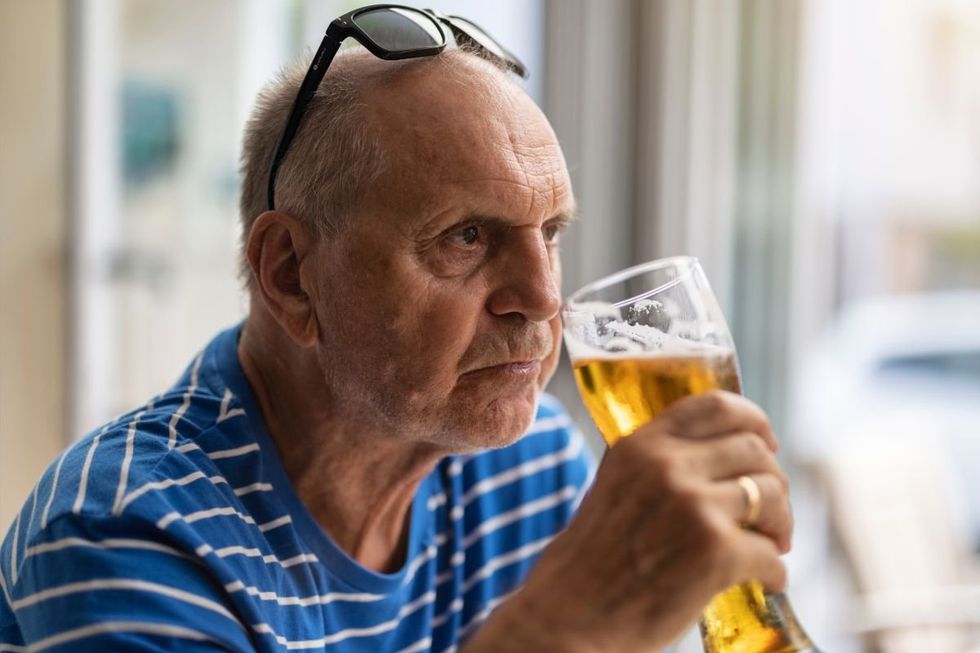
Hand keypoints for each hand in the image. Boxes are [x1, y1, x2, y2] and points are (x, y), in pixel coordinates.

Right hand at [466, 390, 791, 652]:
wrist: (570, 618)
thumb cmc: (590, 563)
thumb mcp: (613, 489)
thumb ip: (656, 467)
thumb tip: (718, 463)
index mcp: (640, 445)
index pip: (717, 405)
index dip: (755, 421)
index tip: (766, 444)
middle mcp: (667, 465)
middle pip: (754, 449)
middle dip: (773, 481)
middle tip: (770, 513)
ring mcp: (694, 505)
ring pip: (772, 494)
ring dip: (780, 524)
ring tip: (771, 545)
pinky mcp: (715, 551)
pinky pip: (770, 553)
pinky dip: (775, 571)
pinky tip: (765, 581)